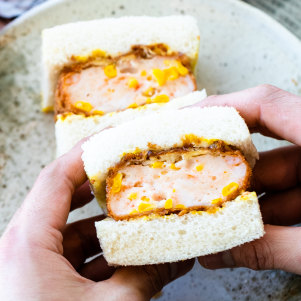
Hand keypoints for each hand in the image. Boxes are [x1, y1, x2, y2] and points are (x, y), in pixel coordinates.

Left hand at [0, 142, 192, 300]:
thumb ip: (145, 275)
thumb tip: (180, 253)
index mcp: (27, 243)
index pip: (56, 178)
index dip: (85, 154)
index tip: (112, 140)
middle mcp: (23, 248)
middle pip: (66, 202)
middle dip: (103, 190)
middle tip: (134, 176)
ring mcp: (31, 268)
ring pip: (74, 234)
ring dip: (109, 229)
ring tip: (142, 222)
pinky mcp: (41, 286)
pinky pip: (74, 258)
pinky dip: (102, 255)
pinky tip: (131, 260)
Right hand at [197, 84, 300, 273]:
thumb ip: (274, 248)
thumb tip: (218, 253)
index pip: (266, 105)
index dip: (223, 108)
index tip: (188, 120)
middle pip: (263, 152)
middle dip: (225, 174)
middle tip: (191, 187)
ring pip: (275, 182)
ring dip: (245, 205)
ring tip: (213, 225)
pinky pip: (291, 199)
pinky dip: (268, 219)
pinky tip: (244, 238)